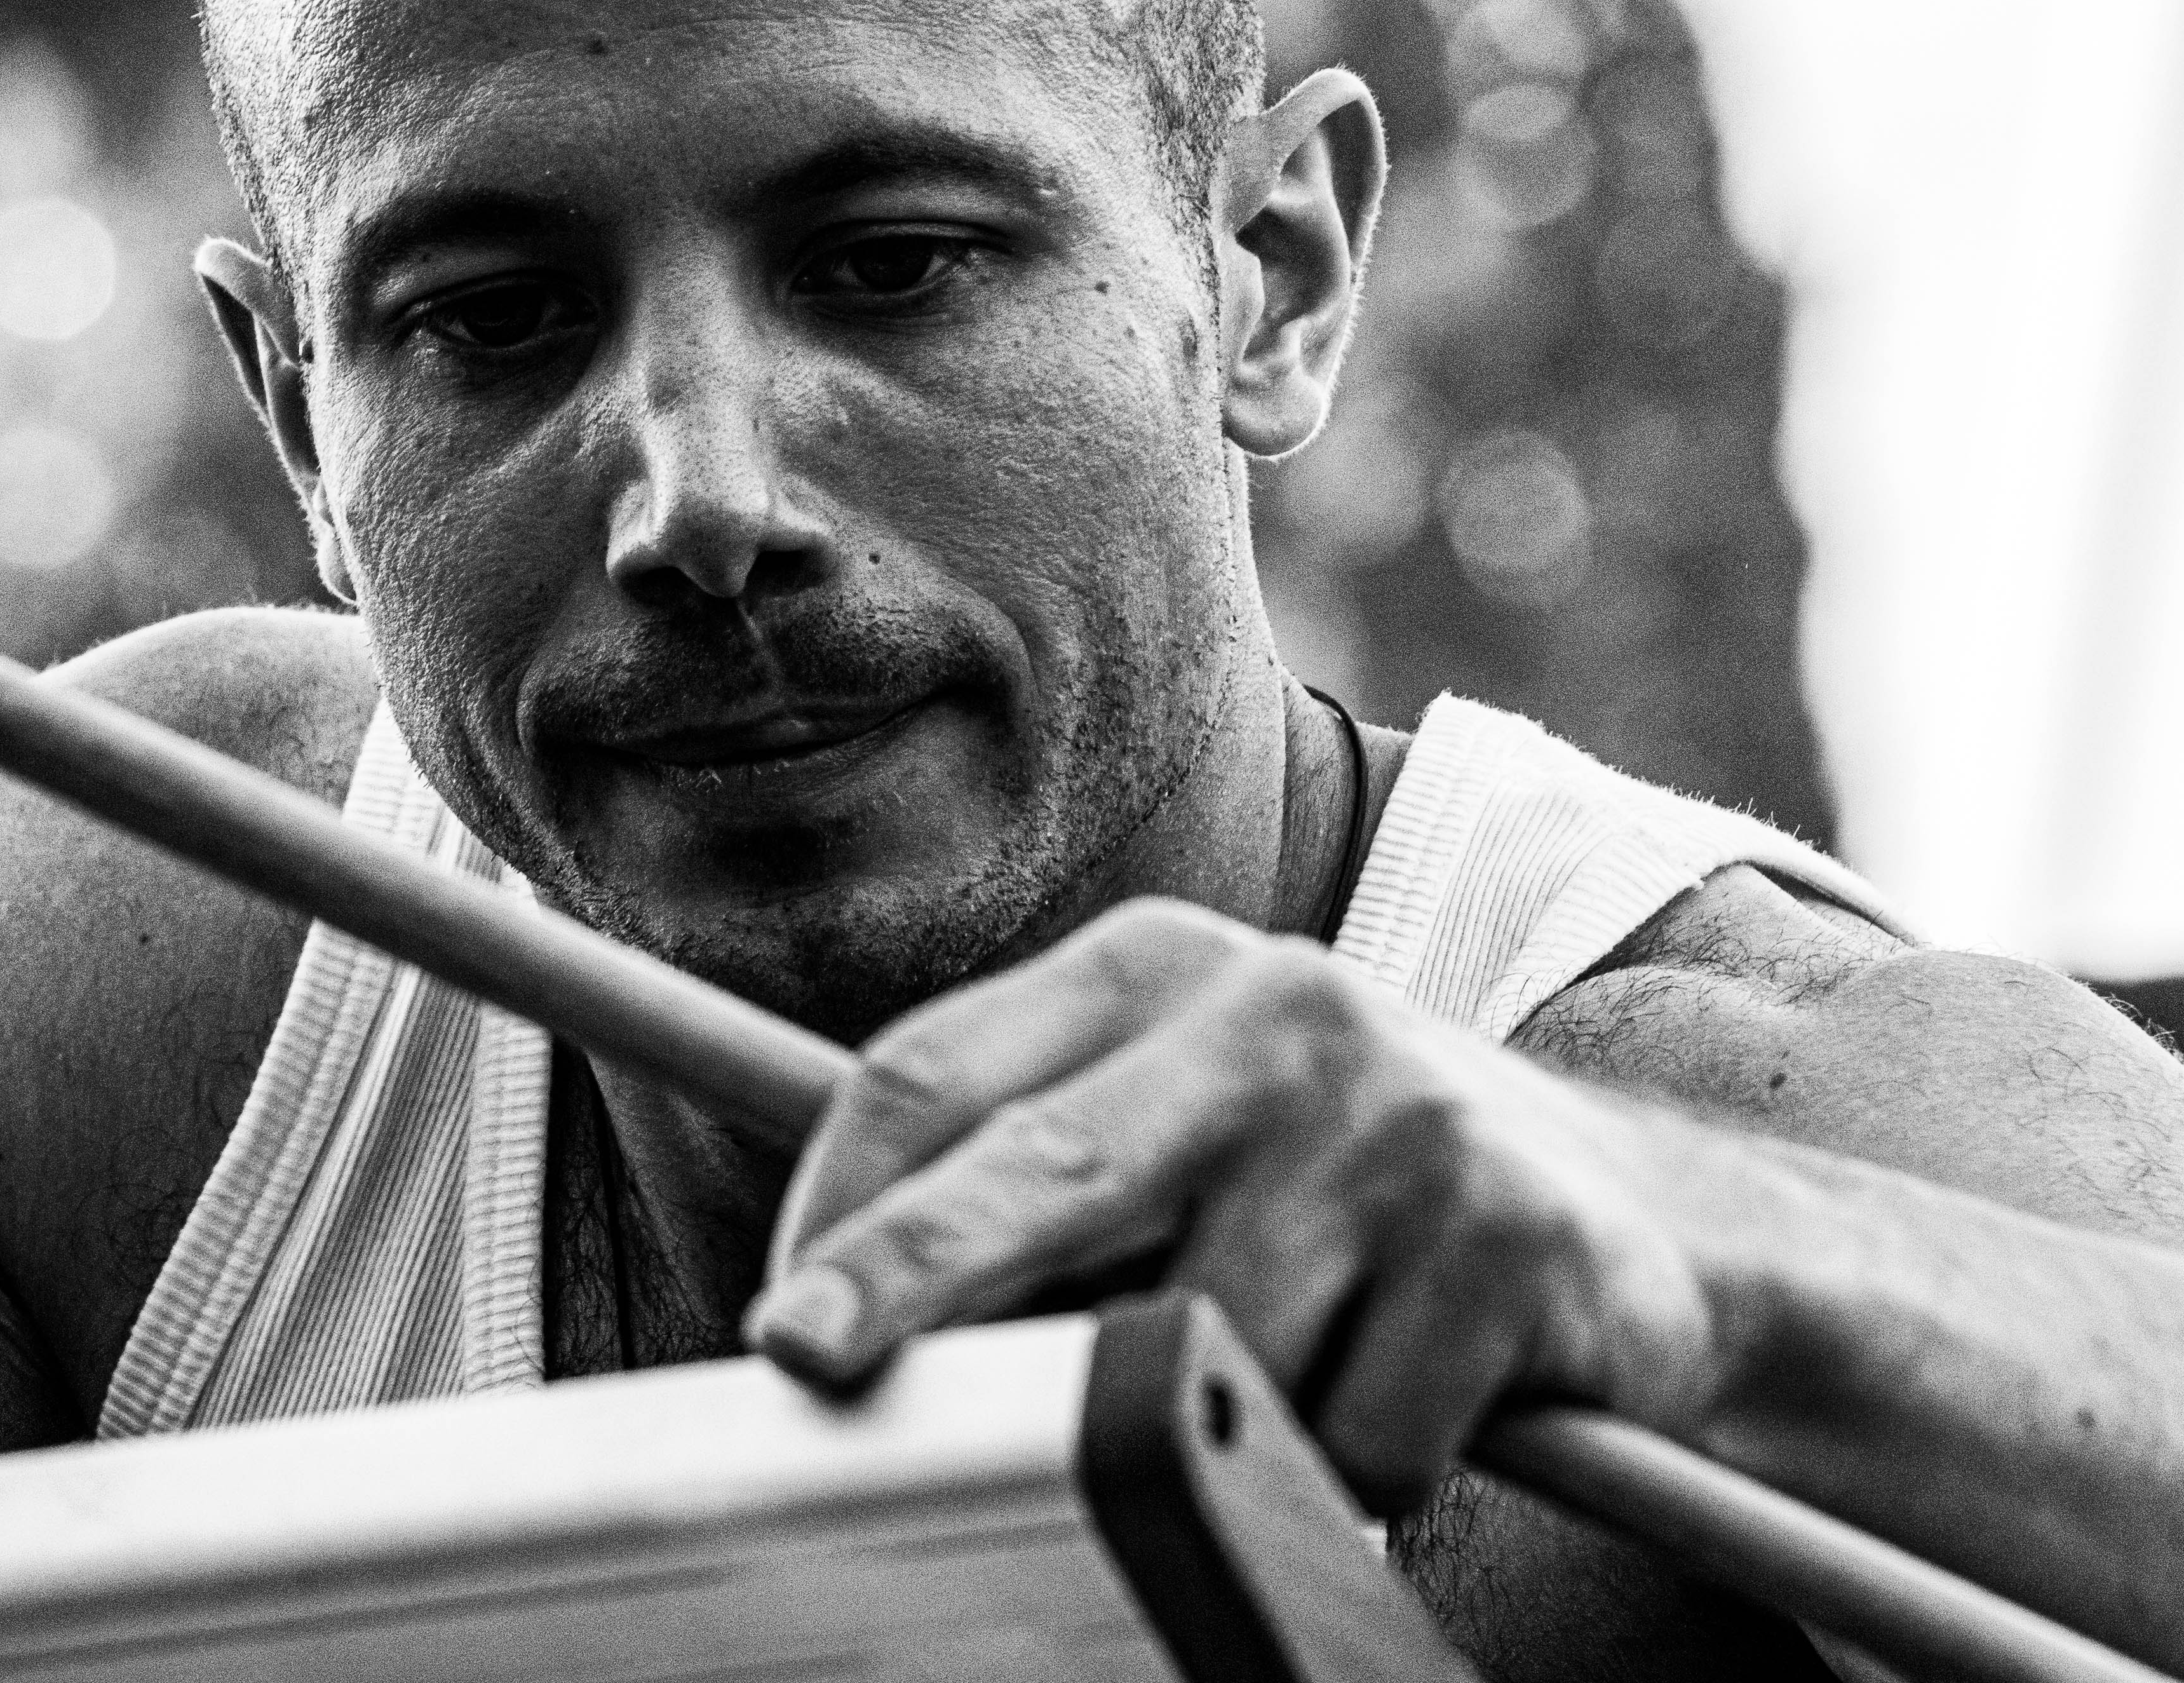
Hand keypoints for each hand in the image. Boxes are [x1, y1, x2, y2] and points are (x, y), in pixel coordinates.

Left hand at [745, 897, 1743, 1510]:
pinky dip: (1364, 1465)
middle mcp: (1271, 1008)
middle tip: (797, 1352)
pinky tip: (1420, 1396)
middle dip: (902, 1273)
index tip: (778, 1316)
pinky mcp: (1505, 1230)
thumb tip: (845, 1311)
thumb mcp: (1184, 1131)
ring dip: (1224, 1418)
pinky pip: (1357, 1430)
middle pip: (1035, 1169)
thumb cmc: (1349, 1190)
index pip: (942, 1071)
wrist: (1654, 1222)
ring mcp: (1394, 1112)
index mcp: (1155, 967)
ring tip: (1307, 1373)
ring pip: (1206, 1344)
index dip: (844, 1203)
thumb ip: (1035, 1185)